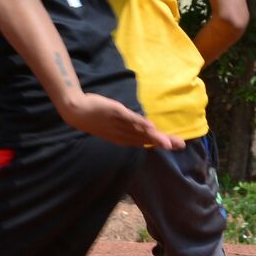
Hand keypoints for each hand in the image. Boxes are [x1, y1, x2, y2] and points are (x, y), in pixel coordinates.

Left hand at [58, 92, 185, 149]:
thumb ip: (127, 127)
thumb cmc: (94, 117)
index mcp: (121, 137)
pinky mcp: (114, 112)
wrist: (76, 110)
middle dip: (163, 142)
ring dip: (155, 136)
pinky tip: (151, 126)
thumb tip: (142, 127)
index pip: (143, 141)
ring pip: (139, 131)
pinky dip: (139, 123)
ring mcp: (118, 123)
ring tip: (170, 142)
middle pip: (145, 138)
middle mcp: (121, 132)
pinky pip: (129, 118)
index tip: (174, 145)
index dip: (159, 143)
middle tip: (179, 145)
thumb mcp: (111, 125)